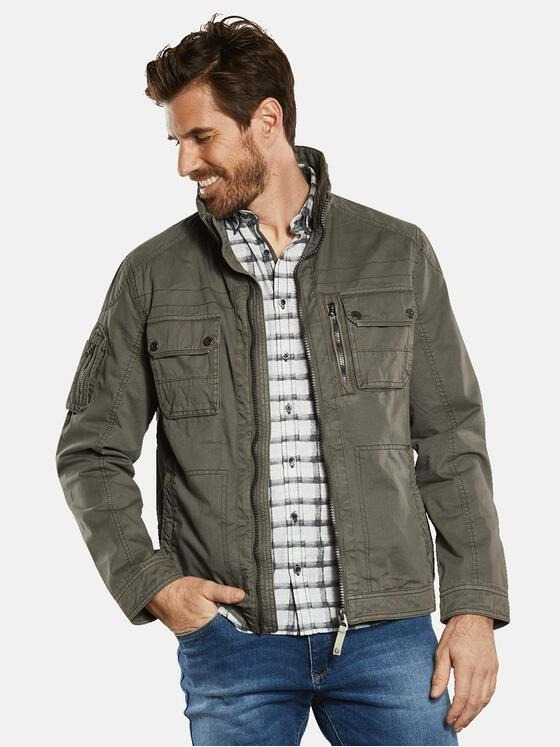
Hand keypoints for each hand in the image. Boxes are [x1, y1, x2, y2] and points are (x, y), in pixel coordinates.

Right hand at [145, 576, 245, 634]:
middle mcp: (204, 633)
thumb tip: (242, 596)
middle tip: (247, 626)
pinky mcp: (191, 635)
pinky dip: (212, 632)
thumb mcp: (206, 587)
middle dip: (233, 630)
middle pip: (224, 635)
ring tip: (233, 625)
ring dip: (222, 631)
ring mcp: (196, 636)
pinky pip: (206, 636)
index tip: (252, 622)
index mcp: (210, 622)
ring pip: (215, 636)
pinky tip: (218, 626)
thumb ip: (224, 593)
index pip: (231, 628)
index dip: (241, 625)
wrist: (160, 595)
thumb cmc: (183, 591)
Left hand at [430, 613, 498, 733]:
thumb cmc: (456, 632)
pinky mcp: (494, 668)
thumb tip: (434, 696)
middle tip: (456, 727)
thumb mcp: (442, 650)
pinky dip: (483, 702)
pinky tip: (475, 707)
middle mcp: (481, 671)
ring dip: (475, 713)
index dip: (455, 712)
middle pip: (475, 703)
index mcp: (467, 666)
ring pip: (485, 699)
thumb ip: (439, 674)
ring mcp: (490, 670)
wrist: (475, 616)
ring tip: (464, 721)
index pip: (462, 697)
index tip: (448, 720)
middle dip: (465, 718)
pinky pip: (491, 691)